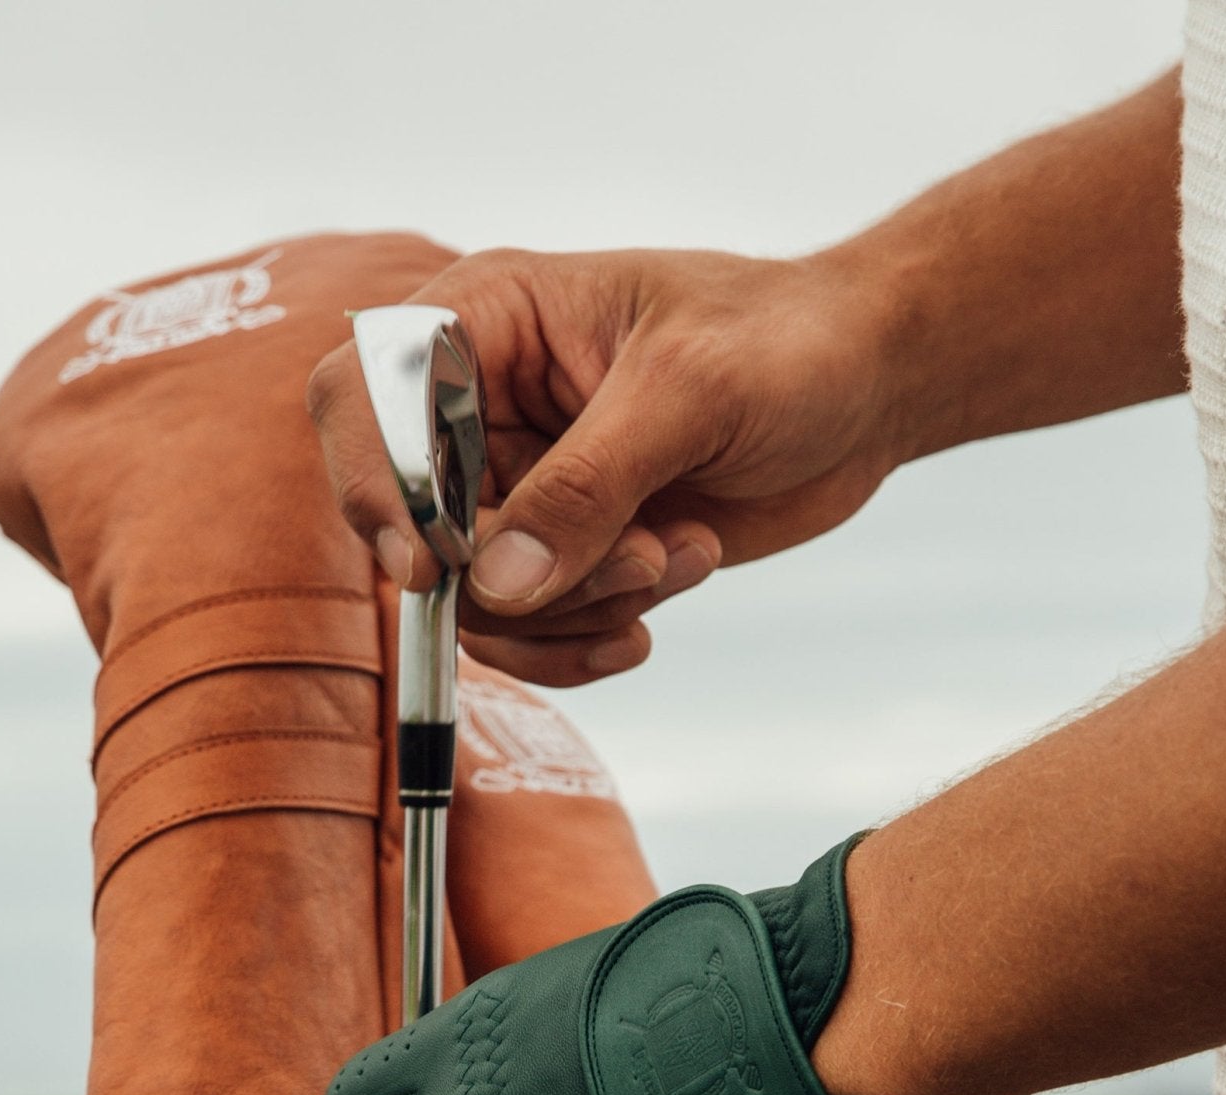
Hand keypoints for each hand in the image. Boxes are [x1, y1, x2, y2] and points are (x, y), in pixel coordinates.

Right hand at [305, 245, 903, 684]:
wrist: (861, 393)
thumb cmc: (785, 344)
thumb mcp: (691, 394)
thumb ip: (587, 486)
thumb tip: (494, 584)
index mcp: (487, 320)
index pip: (364, 396)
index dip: (376, 483)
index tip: (434, 563)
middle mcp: (482, 406)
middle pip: (415, 524)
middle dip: (524, 571)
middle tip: (641, 554)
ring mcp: (517, 486)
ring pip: (475, 596)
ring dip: (577, 605)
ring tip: (677, 556)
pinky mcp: (559, 552)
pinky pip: (522, 633)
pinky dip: (582, 643)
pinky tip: (651, 616)